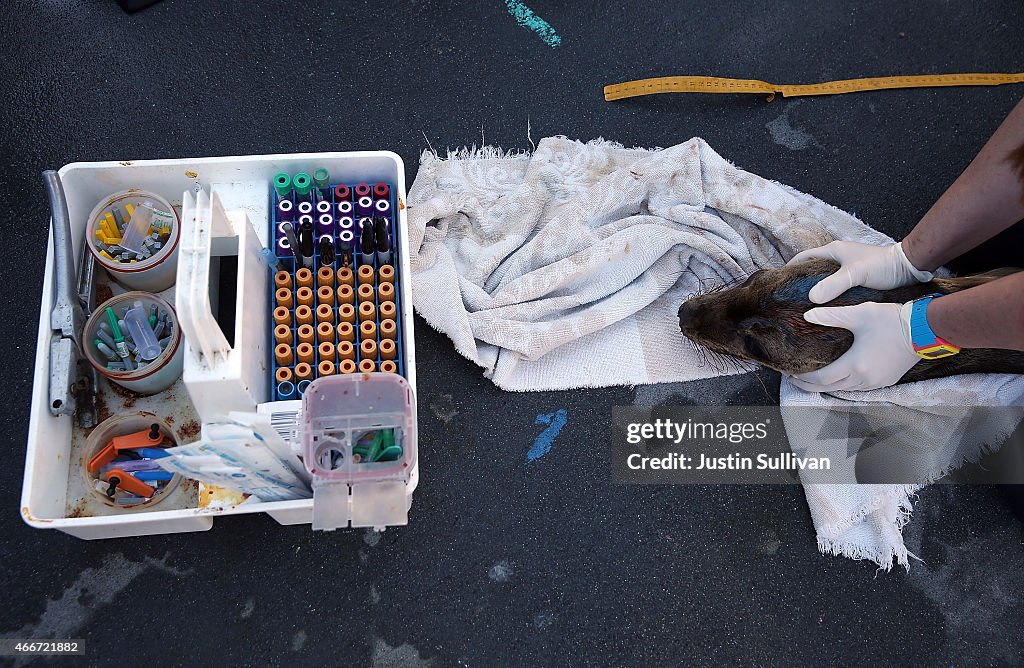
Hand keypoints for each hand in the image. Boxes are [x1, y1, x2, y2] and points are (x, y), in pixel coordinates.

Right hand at [787, 241, 932, 303]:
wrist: (908, 268)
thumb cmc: (882, 265)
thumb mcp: (855, 274)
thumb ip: (834, 284)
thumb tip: (812, 298)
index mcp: (833, 250)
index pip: (803, 258)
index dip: (790, 269)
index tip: (779, 283)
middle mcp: (837, 259)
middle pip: (812, 270)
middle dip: (801, 283)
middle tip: (790, 301)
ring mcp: (846, 270)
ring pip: (824, 281)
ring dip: (816, 292)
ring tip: (805, 308)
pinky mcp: (855, 281)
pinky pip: (835, 289)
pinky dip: (829, 297)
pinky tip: (825, 310)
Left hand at [789, 302, 920, 391]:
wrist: (925, 330)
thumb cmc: (891, 321)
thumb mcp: (859, 314)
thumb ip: (832, 316)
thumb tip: (808, 314)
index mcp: (854, 365)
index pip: (822, 378)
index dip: (805, 379)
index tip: (791, 375)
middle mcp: (864, 379)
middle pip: (831, 388)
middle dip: (811, 386)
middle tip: (796, 381)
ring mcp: (877, 382)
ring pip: (846, 390)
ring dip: (829, 387)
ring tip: (815, 380)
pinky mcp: (887, 380)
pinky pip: (860, 388)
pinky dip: (846, 385)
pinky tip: (841, 379)